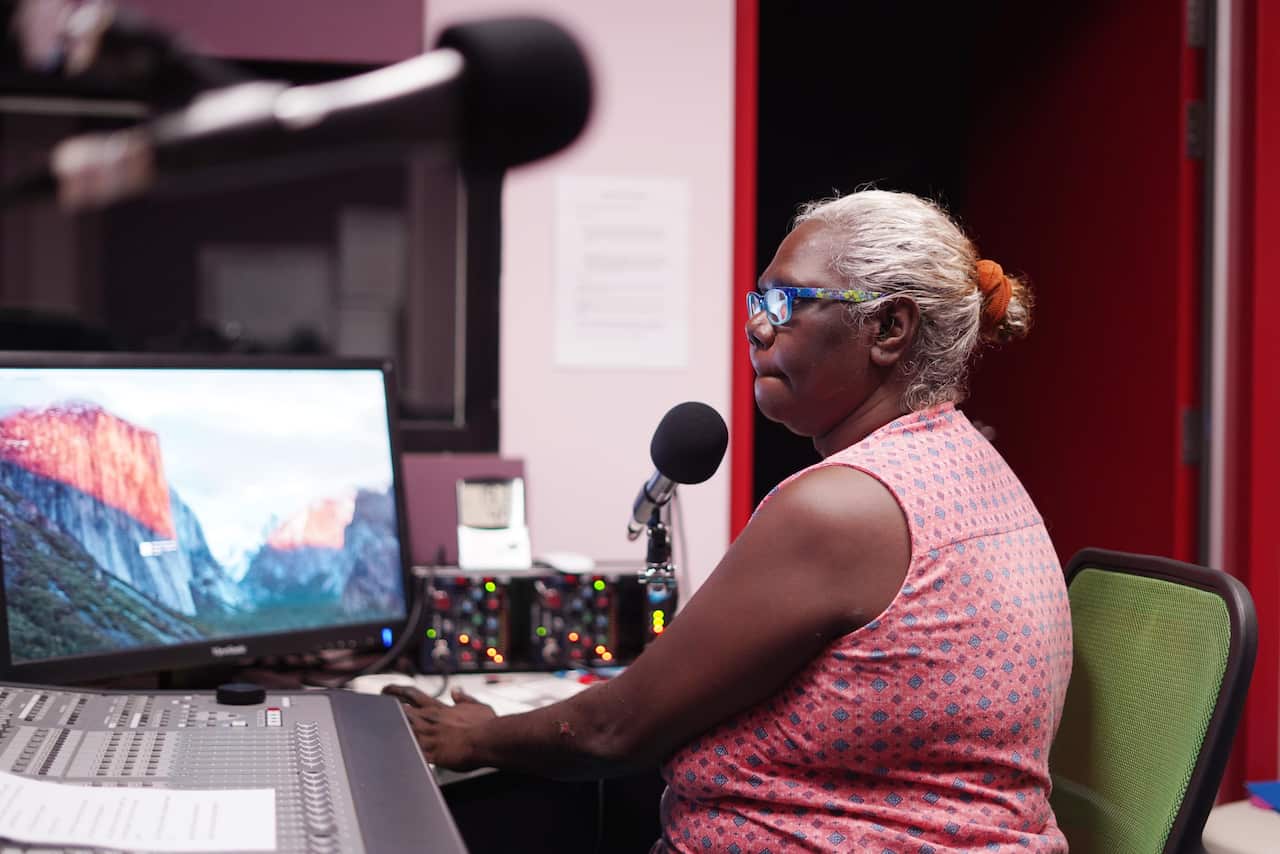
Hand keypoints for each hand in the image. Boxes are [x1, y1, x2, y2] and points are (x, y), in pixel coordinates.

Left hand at [382, 684, 496, 769]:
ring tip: (377, 731)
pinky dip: (400, 754)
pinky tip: (389, 756)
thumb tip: (456, 692)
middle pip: (400, 711)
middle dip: (386, 710)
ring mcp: (428, 737)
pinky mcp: (430, 754)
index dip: (396, 691)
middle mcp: (430, 720)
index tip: (387, 690)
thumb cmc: (485, 725)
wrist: (487, 740)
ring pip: (401, 730)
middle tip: (375, 710)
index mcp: (439, 709)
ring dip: (390, 730)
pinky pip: (410, 753)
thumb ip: (464, 699)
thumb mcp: (477, 706)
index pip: (412, 695)